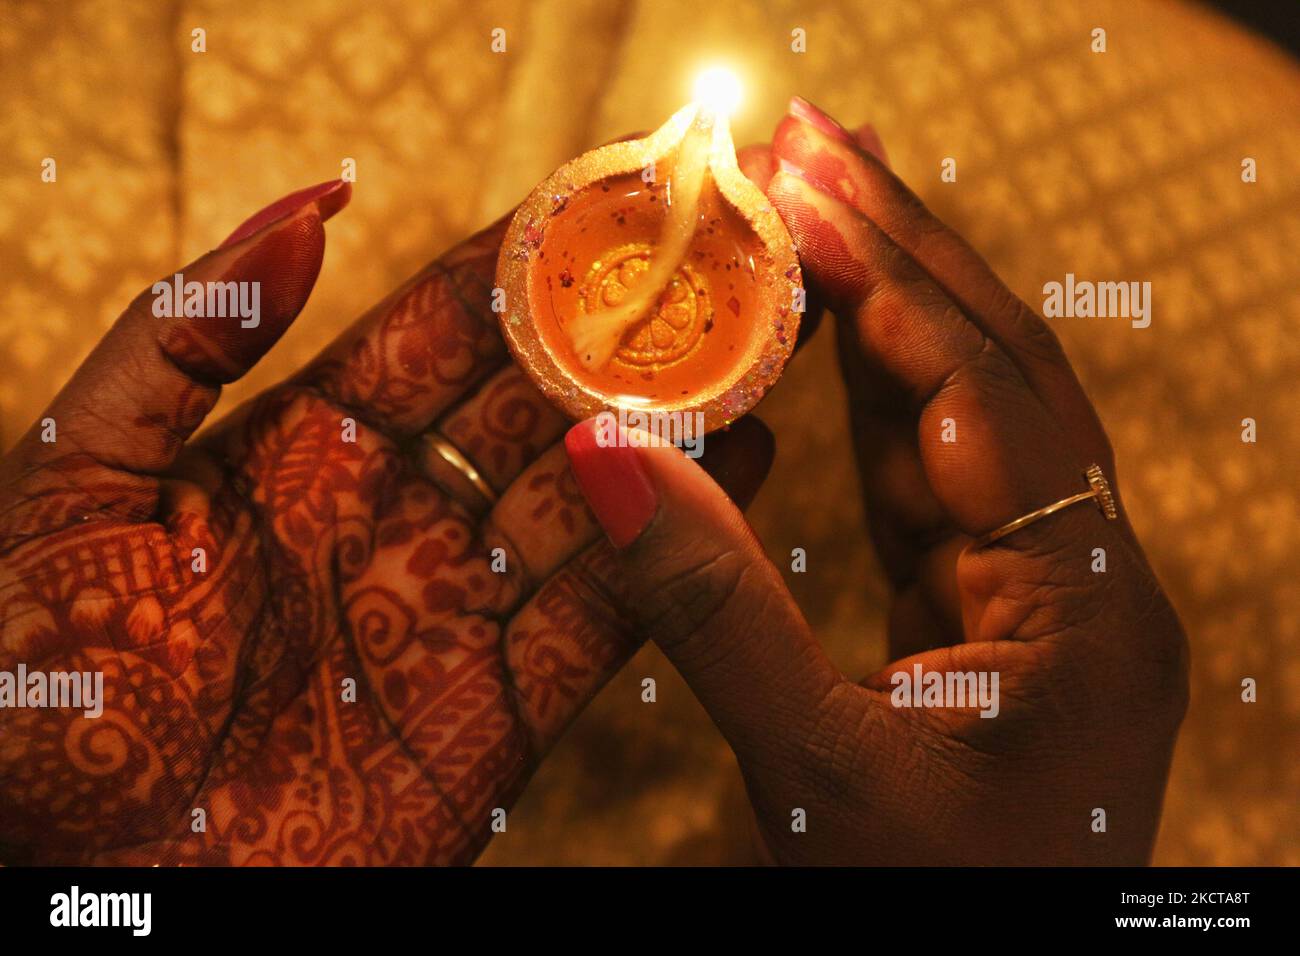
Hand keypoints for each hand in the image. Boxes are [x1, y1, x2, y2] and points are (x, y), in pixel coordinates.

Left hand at [0, 178, 772, 863]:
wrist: (74, 880)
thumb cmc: (37, 688)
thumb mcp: (76, 479)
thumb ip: (186, 336)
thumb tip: (311, 205)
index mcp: (302, 449)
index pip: (435, 333)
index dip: (514, 271)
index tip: (599, 209)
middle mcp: (397, 517)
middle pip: (532, 408)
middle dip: (616, 342)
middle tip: (710, 274)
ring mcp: (454, 612)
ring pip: (590, 502)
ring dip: (666, 433)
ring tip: (748, 361)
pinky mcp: (498, 713)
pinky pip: (607, 619)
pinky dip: (679, 554)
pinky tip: (740, 481)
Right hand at [564, 99, 1188, 864]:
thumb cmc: (927, 914)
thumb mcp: (815, 772)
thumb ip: (715, 610)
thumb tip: (604, 456)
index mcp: (1087, 610)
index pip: (984, 397)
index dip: (884, 282)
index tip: (794, 184)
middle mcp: (1088, 579)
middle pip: (999, 372)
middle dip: (903, 247)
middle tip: (814, 135)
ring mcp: (1046, 594)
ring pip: (969, 419)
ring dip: (891, 306)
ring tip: (819, 201)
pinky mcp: (993, 616)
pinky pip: (934, 485)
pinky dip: (876, 402)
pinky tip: (834, 337)